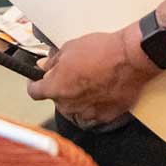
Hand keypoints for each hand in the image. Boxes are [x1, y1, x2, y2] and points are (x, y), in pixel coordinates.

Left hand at [26, 29, 154, 128]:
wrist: (130, 59)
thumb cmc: (101, 50)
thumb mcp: (70, 48)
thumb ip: (53, 62)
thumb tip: (44, 67)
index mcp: (56, 88)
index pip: (35, 92)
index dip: (34, 84)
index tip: (37, 80)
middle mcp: (69, 105)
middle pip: (56, 101)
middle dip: (60, 89)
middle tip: (71, 75)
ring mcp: (87, 113)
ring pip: (73, 111)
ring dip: (75, 101)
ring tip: (87, 85)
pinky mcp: (105, 117)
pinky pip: (92, 116)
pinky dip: (92, 108)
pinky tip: (99, 95)